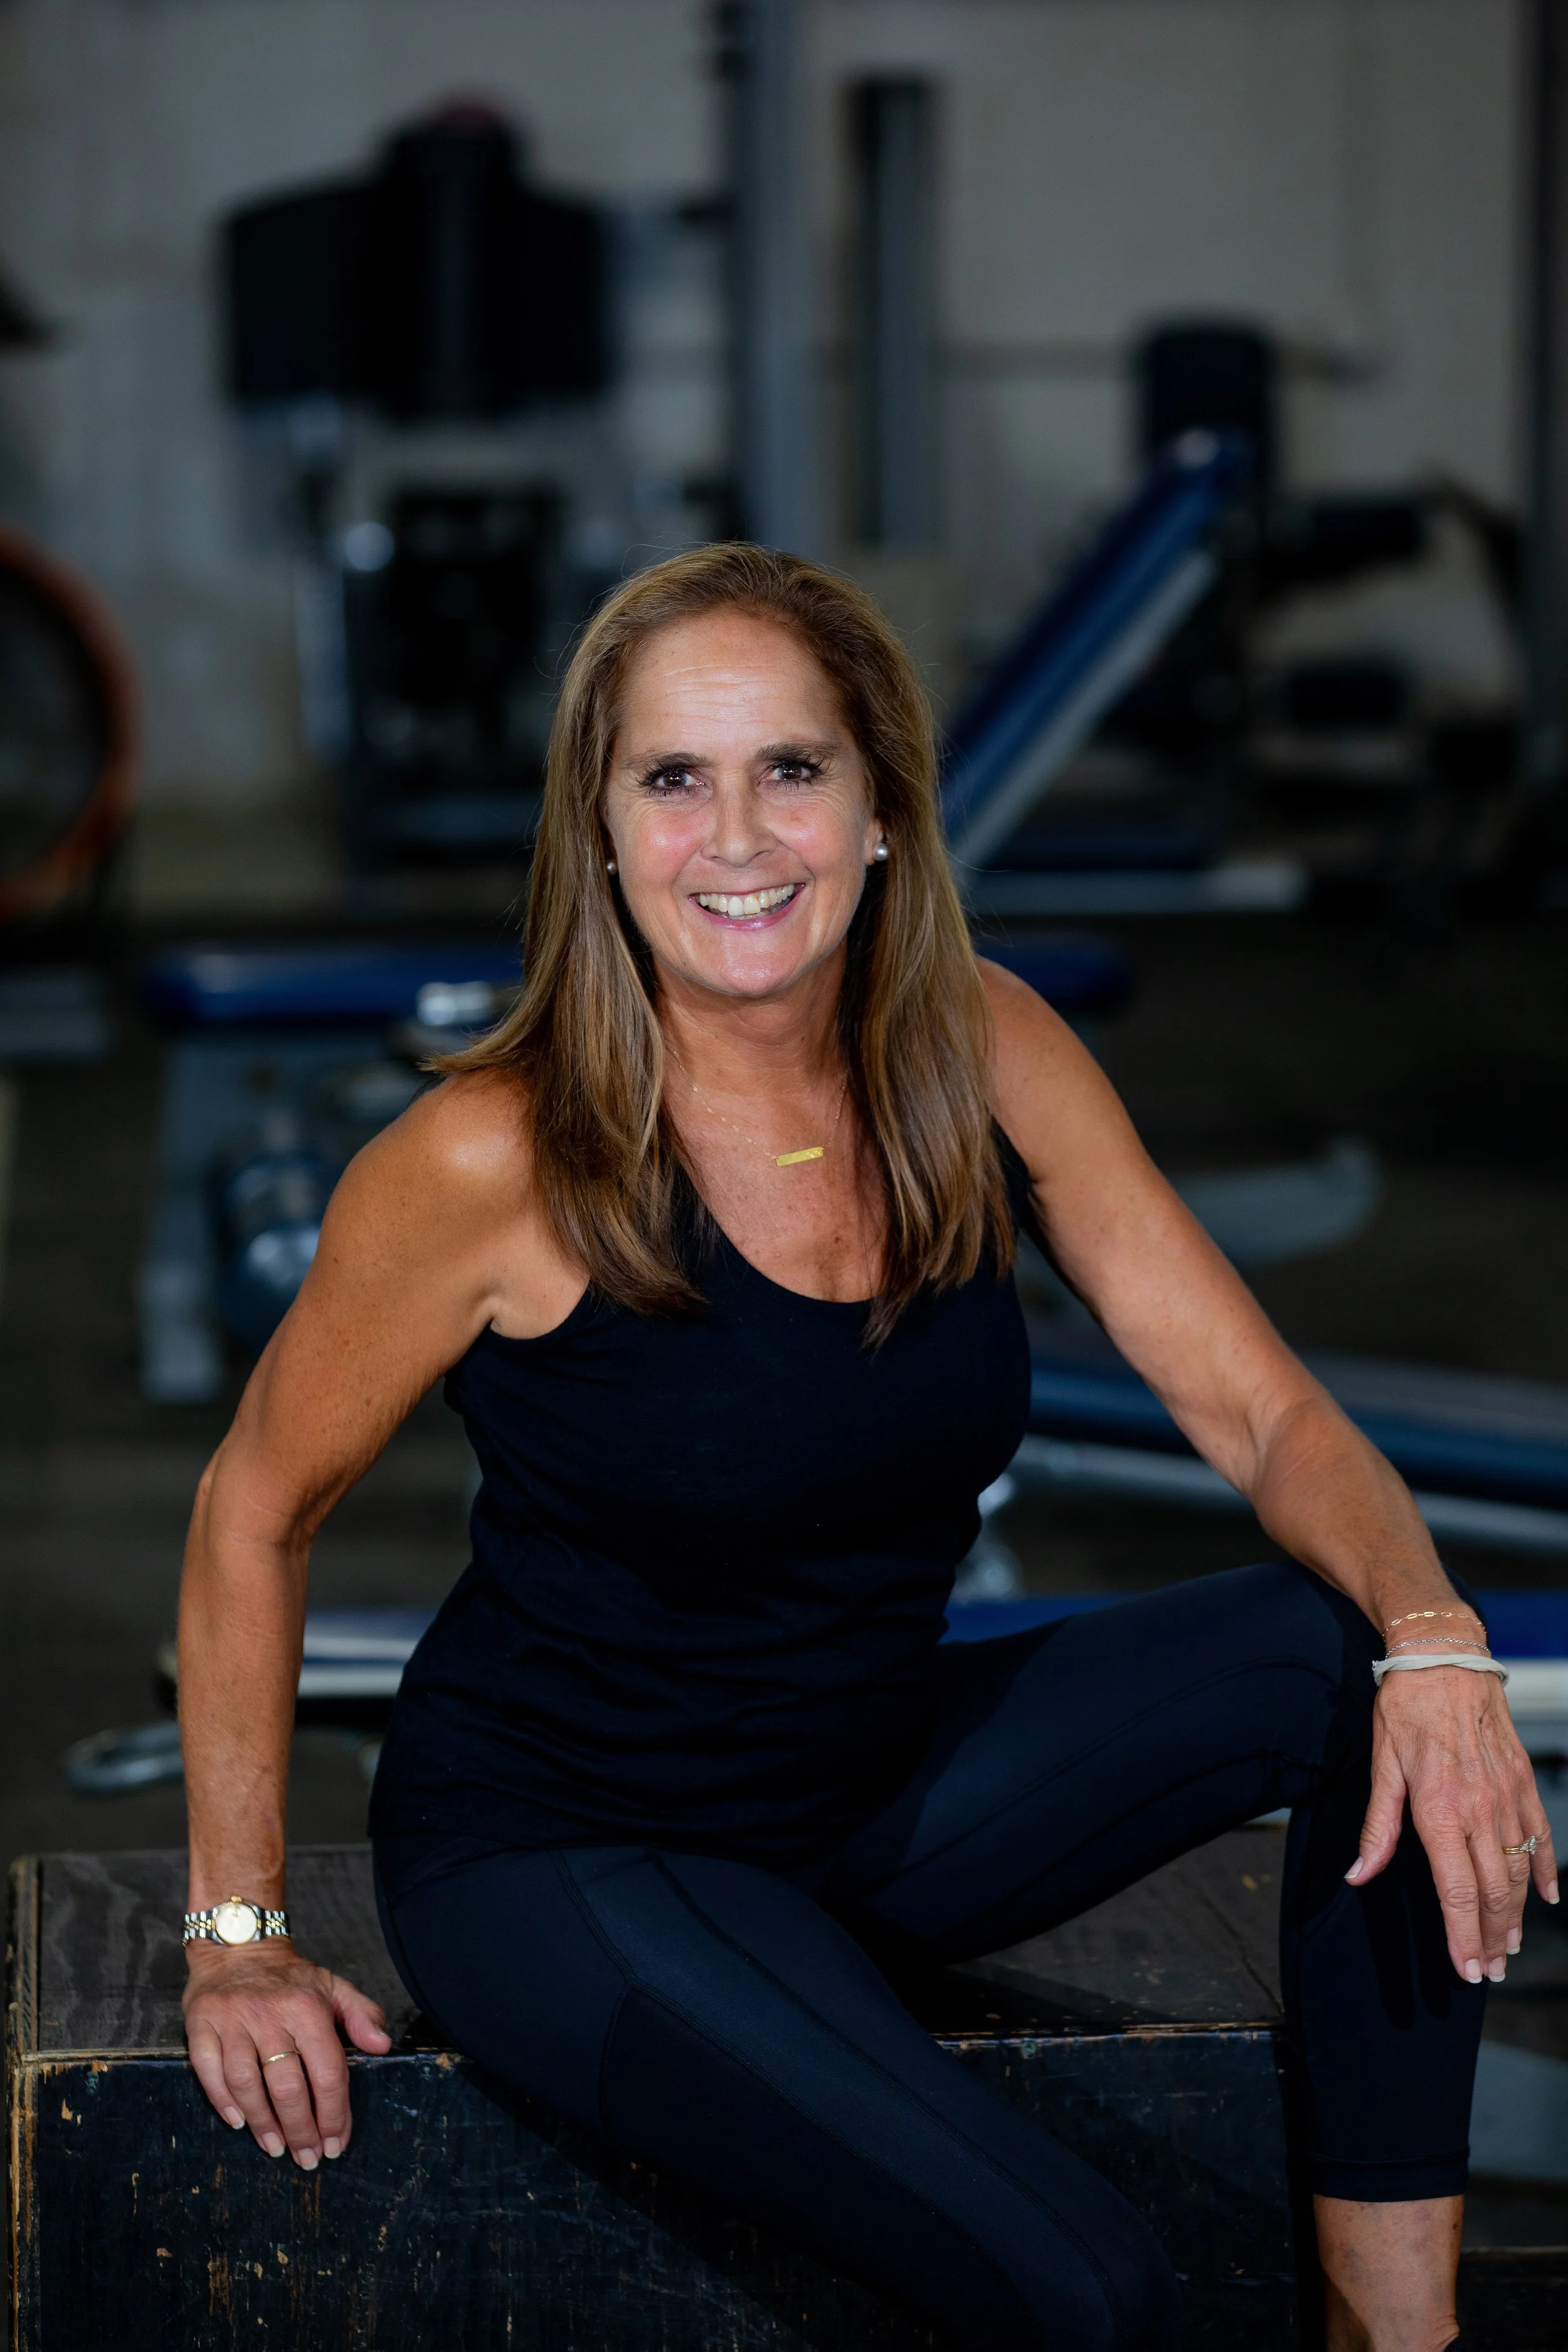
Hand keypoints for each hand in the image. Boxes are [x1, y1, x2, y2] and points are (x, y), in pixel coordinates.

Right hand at [183, 1941, 391, 2166]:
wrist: (239, 1946)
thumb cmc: (290, 1978)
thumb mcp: (333, 1987)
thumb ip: (362, 2015)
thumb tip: (382, 2047)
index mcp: (307, 2008)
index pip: (327, 2072)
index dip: (334, 2114)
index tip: (336, 2142)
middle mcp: (270, 2015)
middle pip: (287, 2087)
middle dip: (301, 2130)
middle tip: (307, 2158)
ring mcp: (232, 2020)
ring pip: (247, 2084)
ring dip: (263, 2124)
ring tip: (276, 2148)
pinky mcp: (201, 2024)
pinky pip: (209, 2071)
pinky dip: (223, 2101)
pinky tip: (238, 2122)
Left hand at [1348, 1665, 1558, 1981]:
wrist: (1446, 1657)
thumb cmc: (1406, 1708)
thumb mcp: (1381, 1765)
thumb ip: (1376, 1827)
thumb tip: (1358, 1875)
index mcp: (1439, 1811)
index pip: (1457, 1891)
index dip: (1462, 1936)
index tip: (1466, 1970)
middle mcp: (1479, 1810)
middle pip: (1494, 1892)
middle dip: (1491, 1938)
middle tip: (1488, 1970)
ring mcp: (1507, 1796)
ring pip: (1520, 1871)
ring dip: (1517, 1915)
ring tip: (1509, 1946)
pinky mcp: (1523, 1780)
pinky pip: (1541, 1835)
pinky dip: (1547, 1870)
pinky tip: (1548, 1897)